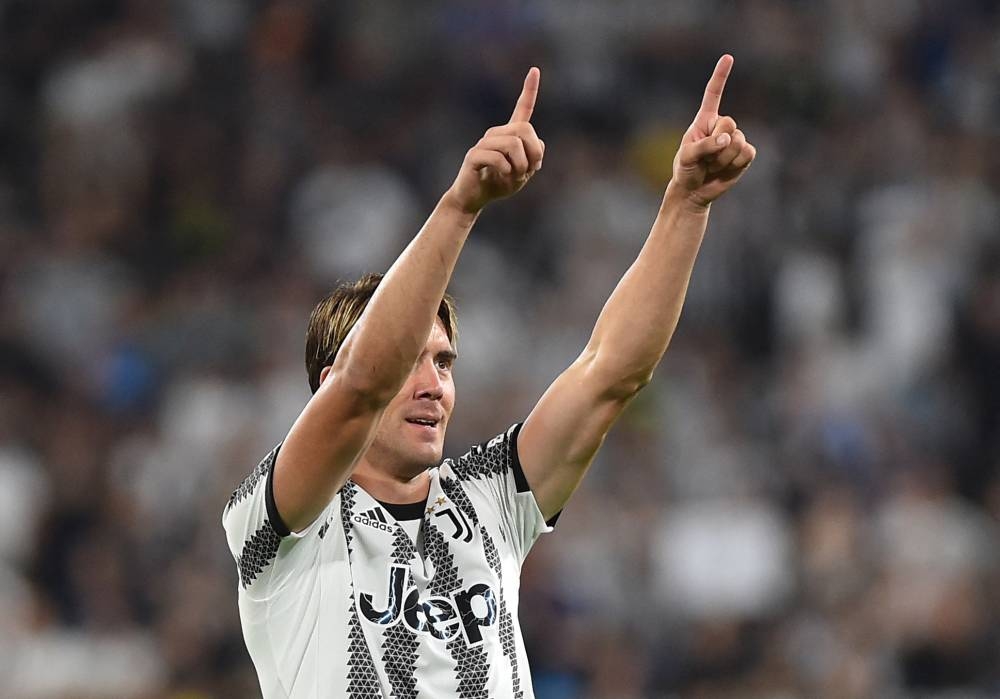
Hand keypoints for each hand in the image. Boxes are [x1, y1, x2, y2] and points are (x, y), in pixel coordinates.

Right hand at [445, 68, 545, 214]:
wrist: (473, 198)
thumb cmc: (497, 184)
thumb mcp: (523, 174)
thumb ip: (533, 159)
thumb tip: (537, 145)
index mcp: (509, 135)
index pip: (522, 109)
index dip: (529, 90)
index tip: (535, 70)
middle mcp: (496, 134)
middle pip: (525, 129)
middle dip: (533, 152)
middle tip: (529, 171)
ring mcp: (484, 143)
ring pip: (513, 144)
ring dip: (521, 166)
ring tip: (514, 177)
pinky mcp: (474, 156)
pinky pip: (498, 158)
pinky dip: (506, 170)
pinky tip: (501, 177)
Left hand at [669, 55, 755, 208]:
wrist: (694, 191)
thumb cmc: (686, 169)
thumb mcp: (687, 157)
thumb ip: (705, 145)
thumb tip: (728, 139)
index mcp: (704, 120)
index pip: (714, 94)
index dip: (720, 76)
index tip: (728, 57)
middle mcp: (721, 126)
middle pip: (729, 123)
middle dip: (717, 143)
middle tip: (706, 158)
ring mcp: (735, 139)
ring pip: (739, 141)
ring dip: (723, 158)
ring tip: (712, 166)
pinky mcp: (745, 154)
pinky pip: (747, 154)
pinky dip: (735, 164)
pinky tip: (725, 169)